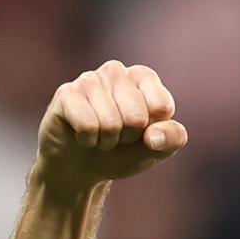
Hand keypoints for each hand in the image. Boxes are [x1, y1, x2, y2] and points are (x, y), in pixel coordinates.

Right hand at [34, 60, 187, 192]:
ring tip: (100, 136)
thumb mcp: (158, 149)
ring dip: (106, 141)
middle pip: (136, 117)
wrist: (83, 166)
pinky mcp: (66, 94)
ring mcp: (89, 79)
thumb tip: (153, 136)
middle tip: (117, 137)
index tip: (142, 132)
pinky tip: (83, 136)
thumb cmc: (124, 151)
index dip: (153, 131)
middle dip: (128, 138)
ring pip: (110, 123)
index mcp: (144, 77)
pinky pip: (87, 126)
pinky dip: (88, 141)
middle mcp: (116, 71)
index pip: (161, 106)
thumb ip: (173, 138)